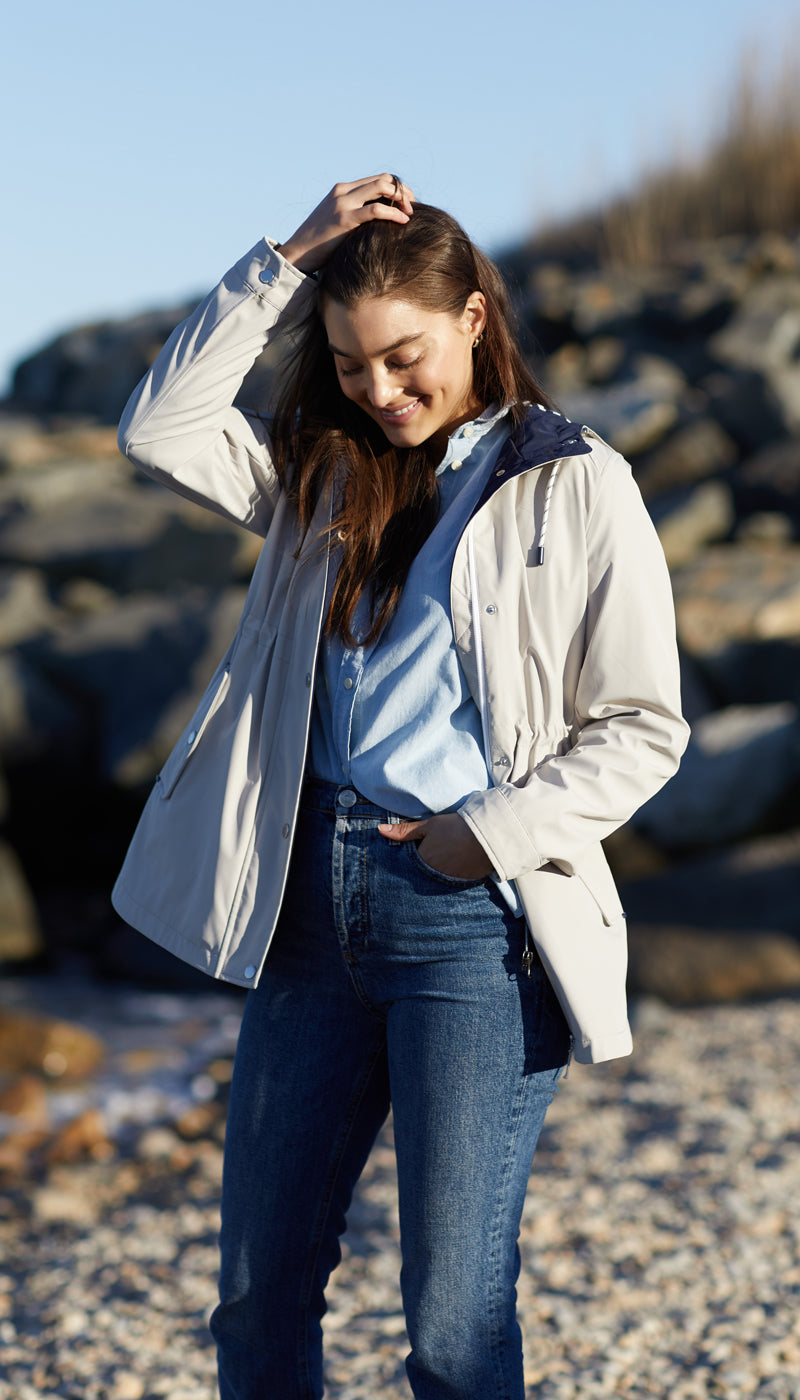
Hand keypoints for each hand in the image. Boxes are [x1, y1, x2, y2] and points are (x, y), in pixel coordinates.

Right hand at [279, 175, 414, 273]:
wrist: (298, 254)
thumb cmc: (320, 244)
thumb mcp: (337, 223)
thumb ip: (354, 216)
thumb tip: (378, 223)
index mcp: (342, 190)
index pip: (377, 179)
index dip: (396, 188)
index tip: (407, 203)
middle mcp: (343, 192)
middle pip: (383, 179)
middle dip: (402, 191)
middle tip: (412, 207)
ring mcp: (343, 203)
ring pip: (381, 186)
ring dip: (401, 198)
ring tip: (410, 213)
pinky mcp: (345, 219)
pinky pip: (376, 209)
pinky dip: (394, 213)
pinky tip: (403, 221)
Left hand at [377, 813, 493, 879]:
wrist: (489, 833)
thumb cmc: (456, 827)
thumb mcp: (429, 825)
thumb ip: (404, 831)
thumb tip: (380, 831)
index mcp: (423, 862)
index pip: (409, 868)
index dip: (411, 861)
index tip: (413, 856)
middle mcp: (435, 876)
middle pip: (423, 876)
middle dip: (423, 871)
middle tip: (430, 860)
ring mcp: (451, 882)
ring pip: (437, 881)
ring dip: (437, 875)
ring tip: (444, 861)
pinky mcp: (466, 884)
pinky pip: (453, 884)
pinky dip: (452, 877)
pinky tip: (455, 866)